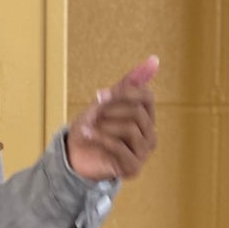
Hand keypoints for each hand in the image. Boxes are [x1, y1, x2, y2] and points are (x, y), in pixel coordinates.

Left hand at [67, 53, 158, 181]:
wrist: (74, 157)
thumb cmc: (92, 128)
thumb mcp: (106, 102)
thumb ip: (128, 83)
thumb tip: (154, 60)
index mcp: (146, 117)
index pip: (146, 96)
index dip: (123, 93)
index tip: (99, 95)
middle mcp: (149, 134)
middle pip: (137, 112)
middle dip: (110, 110)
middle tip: (92, 114)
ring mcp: (143, 153)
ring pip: (130, 129)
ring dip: (104, 125)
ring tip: (88, 126)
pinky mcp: (132, 167)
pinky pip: (119, 147)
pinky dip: (99, 138)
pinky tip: (86, 135)